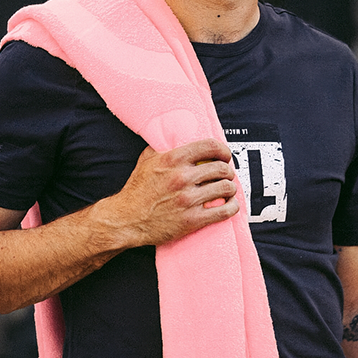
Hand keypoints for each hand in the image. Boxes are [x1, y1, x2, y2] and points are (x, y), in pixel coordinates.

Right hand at [109, 138, 238, 247]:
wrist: (126, 220)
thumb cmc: (136, 192)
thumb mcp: (146, 160)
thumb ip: (164, 147)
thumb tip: (178, 137)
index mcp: (172, 160)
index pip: (210, 146)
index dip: (223, 150)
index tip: (225, 155)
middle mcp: (181, 178)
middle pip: (222, 168)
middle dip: (228, 171)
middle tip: (226, 175)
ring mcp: (188, 200)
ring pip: (226, 188)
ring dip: (231, 188)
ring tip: (228, 190)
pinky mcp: (192, 220)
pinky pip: (223, 211)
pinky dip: (232, 207)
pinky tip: (230, 205)